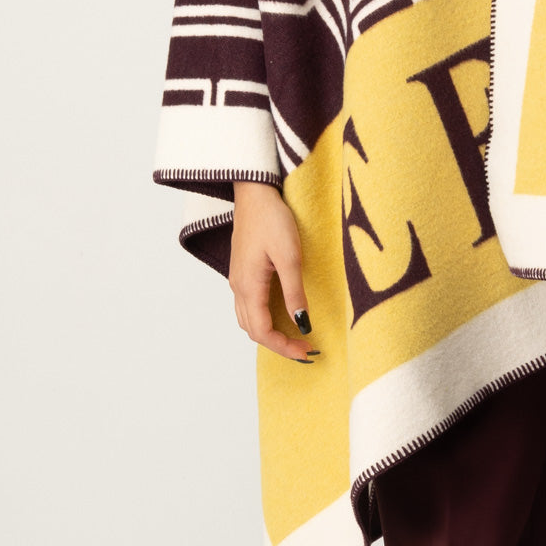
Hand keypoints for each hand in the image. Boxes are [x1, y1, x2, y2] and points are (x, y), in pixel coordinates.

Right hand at [229, 181, 317, 361]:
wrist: (255, 193)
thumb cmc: (272, 220)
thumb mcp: (290, 256)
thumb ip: (294, 292)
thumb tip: (301, 323)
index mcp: (249, 287)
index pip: (262, 331)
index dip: (284, 347)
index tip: (307, 352)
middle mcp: (238, 287)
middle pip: (253, 330)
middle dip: (278, 344)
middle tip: (305, 349)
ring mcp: (237, 279)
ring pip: (248, 319)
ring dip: (269, 333)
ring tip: (294, 337)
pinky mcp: (242, 271)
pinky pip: (248, 305)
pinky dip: (262, 319)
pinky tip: (279, 314)